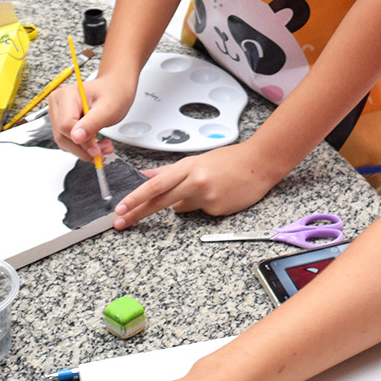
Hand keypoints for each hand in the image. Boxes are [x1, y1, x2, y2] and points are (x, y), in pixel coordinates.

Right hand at [48, 76, 131, 162]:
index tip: (97, 150)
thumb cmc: (113, 93)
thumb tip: (76, 137)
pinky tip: (96, 143)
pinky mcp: (62, 122)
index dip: (81, 141)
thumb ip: (92, 123)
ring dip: (84, 150)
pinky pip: (68, 141)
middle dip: (84, 148)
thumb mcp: (108, 109)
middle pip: (62, 136)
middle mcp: (58, 103)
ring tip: (102, 146)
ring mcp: (58, 113)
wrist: (114, 89)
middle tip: (102, 151)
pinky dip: (82, 147)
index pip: (65, 125)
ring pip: (64, 142)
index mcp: (66, 95)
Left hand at [109, 141, 283, 227]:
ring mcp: (207, 198)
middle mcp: (195, 182)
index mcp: (188, 166)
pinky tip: (219, 194)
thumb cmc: (230, 160)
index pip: (156, 184)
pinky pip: (200, 212)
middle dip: (138, 212)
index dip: (136, 197)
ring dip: (184, 202)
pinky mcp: (217, 210)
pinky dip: (204, 205)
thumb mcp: (195, 161)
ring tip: (206, 188)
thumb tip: (144, 175)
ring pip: (180, 208)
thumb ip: (168, 171)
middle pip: (160, 201)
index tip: (122, 207)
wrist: (259, 164)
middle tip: (121, 221)